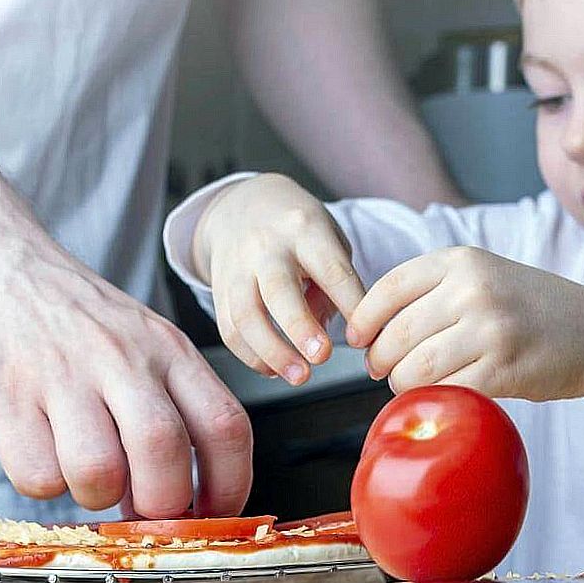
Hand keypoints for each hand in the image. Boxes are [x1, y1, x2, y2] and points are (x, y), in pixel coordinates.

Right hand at [0, 238, 252, 517]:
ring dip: (97, 497)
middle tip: (143, 510)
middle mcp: (123, 358)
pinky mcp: (6, 394)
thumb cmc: (80, 321)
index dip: (229, 485)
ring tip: (87, 475)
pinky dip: (44, 484)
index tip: (214, 514)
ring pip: (99, 474)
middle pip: (164, 453)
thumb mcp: (145, 342)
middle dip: (160, 505)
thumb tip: (190, 498)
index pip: (226, 426)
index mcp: (170, 349)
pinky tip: (43, 454)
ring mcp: (63, 374)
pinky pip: (37, 475)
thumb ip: (173, 405)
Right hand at [193, 173, 365, 384]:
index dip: (350, 305)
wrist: (242, 206)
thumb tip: (339, 334)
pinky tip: (274, 369)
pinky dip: (251, 356)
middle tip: (322, 358)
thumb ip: (336, 284)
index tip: (365, 337)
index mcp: (305, 229)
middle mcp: (266, 247)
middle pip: (278, 290)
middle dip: (300, 328)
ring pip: (245, 314)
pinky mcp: (218, 290)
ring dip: (272, 352)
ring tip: (299, 376)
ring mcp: (237, 268)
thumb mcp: (328, 239)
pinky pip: (229, 328)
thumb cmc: (298, 230)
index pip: (331, 270)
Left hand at [347, 246, 583, 400]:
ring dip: (403, 384)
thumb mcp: (480, 276)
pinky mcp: (503, 368)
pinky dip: (436, 398)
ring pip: (414, 369)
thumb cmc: (525, 308)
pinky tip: (443, 393)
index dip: (363, 320)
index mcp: (460, 261)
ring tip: (413, 382)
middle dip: (380, 360)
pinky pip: (446, 391)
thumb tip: (364, 330)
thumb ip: (429, 292)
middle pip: (395, 336)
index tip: (357, 340)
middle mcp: (472, 290)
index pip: (387, 290)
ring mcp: (489, 329)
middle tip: (383, 370)